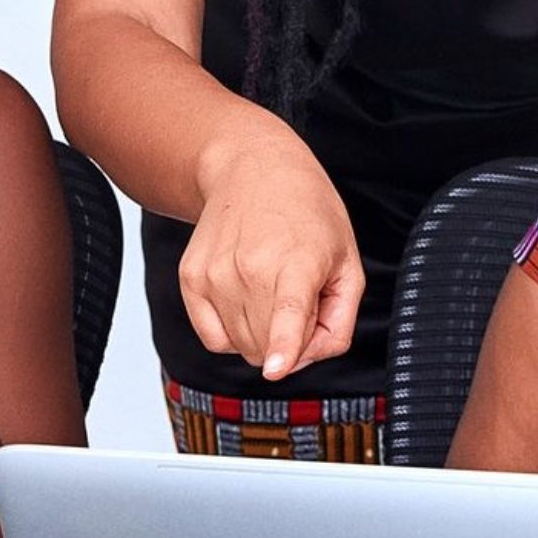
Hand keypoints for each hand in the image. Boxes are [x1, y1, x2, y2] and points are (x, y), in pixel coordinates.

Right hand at [182, 135, 363, 379]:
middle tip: (300, 299)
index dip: (282, 345)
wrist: (250, 168)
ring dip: (262, 335)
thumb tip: (305, 359)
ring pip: (243, 348)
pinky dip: (234, 331)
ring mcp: (214, 275)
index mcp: (297, 261)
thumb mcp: (347, 260)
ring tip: (272, 287)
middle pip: (269, 348)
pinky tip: (246, 297)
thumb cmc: (307, 212)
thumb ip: (340, 319)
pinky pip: (214, 338)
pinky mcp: (190, 279)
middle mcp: (249, 268)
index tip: (275, 368)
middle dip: (290, 341)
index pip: (287, 310)